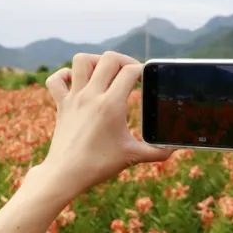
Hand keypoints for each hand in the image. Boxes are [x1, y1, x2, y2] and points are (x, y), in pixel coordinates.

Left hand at [35, 52, 171, 201]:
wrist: (66, 174)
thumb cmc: (99, 165)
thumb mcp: (132, 156)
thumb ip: (157, 152)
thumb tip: (175, 148)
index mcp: (111, 104)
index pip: (130, 71)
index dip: (143, 70)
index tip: (146, 79)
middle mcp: (92, 95)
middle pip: (109, 58)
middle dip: (124, 60)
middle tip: (131, 73)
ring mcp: (74, 98)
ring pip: (82, 60)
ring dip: (96, 61)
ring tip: (105, 72)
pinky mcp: (61, 105)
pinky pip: (57, 79)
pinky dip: (65, 75)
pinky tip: (77, 83)